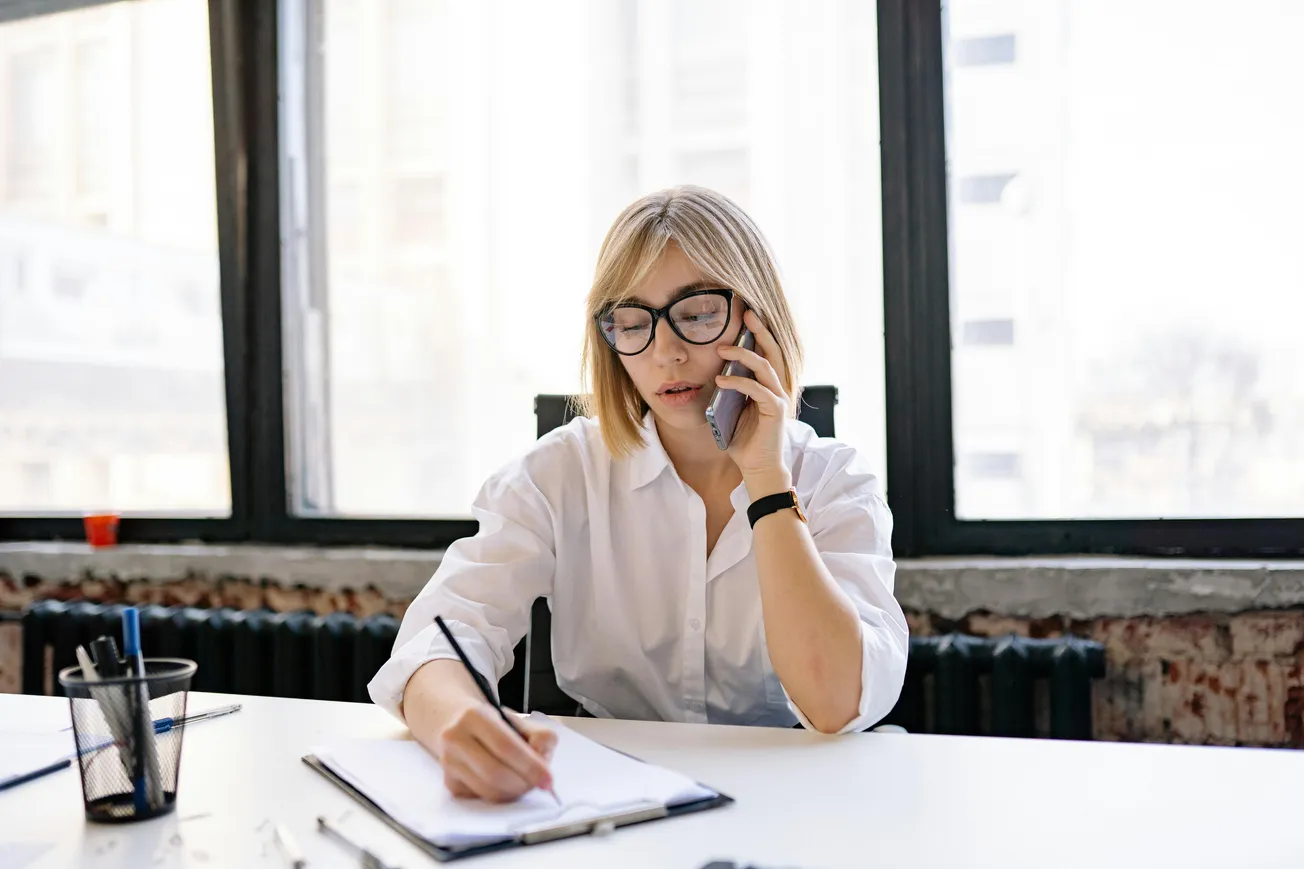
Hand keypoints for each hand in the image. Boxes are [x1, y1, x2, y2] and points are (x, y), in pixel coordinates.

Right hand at [434, 703, 557, 802]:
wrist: (459, 726)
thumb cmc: (495, 725)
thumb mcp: (520, 720)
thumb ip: (540, 737)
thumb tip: (543, 764)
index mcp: (475, 716)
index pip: (506, 746)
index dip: (530, 766)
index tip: (548, 779)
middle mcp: (455, 738)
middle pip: (495, 773)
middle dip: (523, 783)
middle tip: (538, 784)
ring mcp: (449, 762)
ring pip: (487, 790)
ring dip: (513, 792)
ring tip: (524, 783)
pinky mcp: (449, 783)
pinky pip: (481, 798)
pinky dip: (500, 796)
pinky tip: (506, 785)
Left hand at [715, 309, 793, 497]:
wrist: (757, 467)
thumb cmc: (744, 439)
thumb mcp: (731, 409)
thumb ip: (728, 390)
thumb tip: (713, 371)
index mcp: (768, 384)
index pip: (766, 351)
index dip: (759, 332)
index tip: (745, 314)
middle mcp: (777, 387)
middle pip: (773, 351)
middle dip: (759, 330)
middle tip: (746, 313)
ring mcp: (778, 398)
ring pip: (765, 366)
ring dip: (743, 355)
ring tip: (722, 349)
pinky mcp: (775, 411)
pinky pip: (757, 390)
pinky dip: (738, 382)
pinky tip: (721, 380)